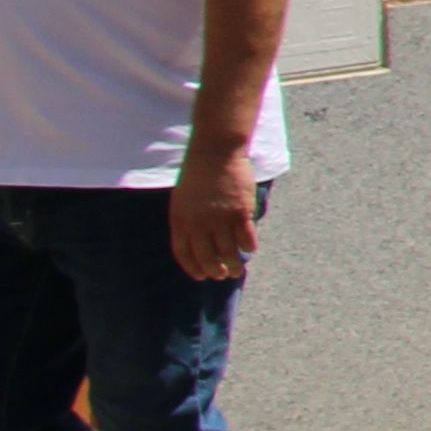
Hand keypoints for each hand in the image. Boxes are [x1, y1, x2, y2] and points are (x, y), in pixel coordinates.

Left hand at [166, 146, 258, 284]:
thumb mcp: (182, 200)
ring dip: (233, 265)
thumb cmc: (197, 174)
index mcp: (180, 221)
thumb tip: (196, 241)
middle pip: (207, 257)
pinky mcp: (240, 213)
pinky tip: (249, 249)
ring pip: (228, 252)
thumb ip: (186, 221)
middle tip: (221, 275)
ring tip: (237, 271)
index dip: (193, 268)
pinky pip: (246, 238)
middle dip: (214, 270)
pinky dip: (248, 247)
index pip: (184, 254)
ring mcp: (220, 219)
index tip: (201, 276)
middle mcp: (199, 224)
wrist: (214, 153)